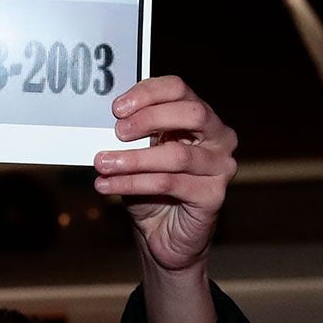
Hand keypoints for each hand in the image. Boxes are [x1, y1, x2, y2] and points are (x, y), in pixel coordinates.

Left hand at [93, 76, 237, 322]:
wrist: (163, 235)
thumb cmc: (152, 186)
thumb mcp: (140, 150)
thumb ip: (132, 130)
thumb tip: (109, 116)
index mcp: (200, 115)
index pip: (178, 88)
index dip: (147, 93)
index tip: (117, 108)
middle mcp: (219, 137)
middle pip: (191, 113)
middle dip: (149, 118)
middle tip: (117, 132)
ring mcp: (220, 167)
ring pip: (176, 154)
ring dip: (133, 159)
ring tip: (102, 163)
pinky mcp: (213, 196)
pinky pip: (169, 184)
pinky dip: (133, 183)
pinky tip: (108, 185)